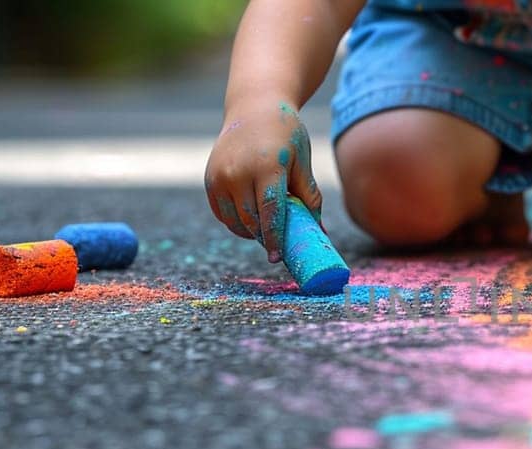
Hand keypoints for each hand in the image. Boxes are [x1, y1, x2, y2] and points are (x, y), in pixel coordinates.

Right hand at [204, 101, 323, 262]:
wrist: (253, 108)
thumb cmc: (285, 134)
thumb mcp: (302, 160)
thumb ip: (309, 195)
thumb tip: (321, 232)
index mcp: (266, 166)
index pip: (270, 211)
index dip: (275, 237)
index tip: (278, 257)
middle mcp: (237, 171)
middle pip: (251, 219)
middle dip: (264, 237)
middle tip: (278, 247)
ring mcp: (220, 176)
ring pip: (234, 220)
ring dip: (250, 232)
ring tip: (266, 231)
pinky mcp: (210, 179)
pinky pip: (222, 213)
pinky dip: (236, 222)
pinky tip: (251, 220)